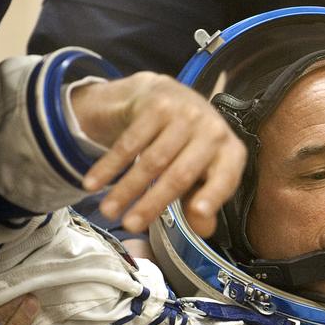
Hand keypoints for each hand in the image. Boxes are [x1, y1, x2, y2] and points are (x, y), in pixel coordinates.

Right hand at [72, 72, 246, 236]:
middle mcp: (214, 130)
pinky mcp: (158, 104)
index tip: (197, 212)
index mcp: (231, 153)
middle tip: (130, 226)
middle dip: (151, 203)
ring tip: (108, 211)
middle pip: (180, 175)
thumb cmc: (187, 145)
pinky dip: (110, 166)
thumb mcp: (201, 174)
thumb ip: (203, 203)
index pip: (224, 179)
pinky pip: (129, 142)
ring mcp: (186, 114)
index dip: (212, 197)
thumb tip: (203, 229)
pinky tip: (93, 183)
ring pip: (151, 160)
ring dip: (126, 189)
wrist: (165, 95)